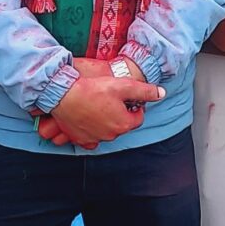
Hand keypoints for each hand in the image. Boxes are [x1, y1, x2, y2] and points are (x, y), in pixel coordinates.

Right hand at [43, 72, 166, 148]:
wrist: (63, 95)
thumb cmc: (92, 89)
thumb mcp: (122, 85)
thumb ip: (144, 91)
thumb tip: (161, 93)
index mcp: (124, 123)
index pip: (138, 117)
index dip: (134, 105)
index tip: (126, 97)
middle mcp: (111, 135)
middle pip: (122, 125)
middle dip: (120, 114)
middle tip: (111, 99)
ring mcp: (95, 138)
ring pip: (107, 131)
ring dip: (107, 122)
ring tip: (99, 106)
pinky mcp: (80, 139)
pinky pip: (91, 139)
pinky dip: (92, 132)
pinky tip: (89, 120)